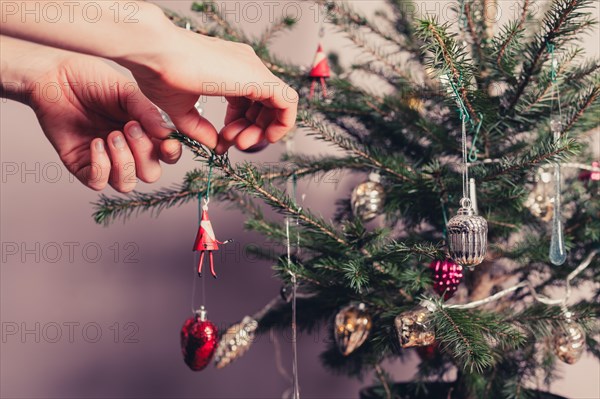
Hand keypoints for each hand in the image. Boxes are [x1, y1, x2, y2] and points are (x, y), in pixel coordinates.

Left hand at [29, 54, 181, 191]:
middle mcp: (128, 149)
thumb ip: (148, 112)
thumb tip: (167, 134)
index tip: (166, 143)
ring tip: (111, 136)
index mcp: (144, 132)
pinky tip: (95, 143)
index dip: (171, 154)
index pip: (167, 155)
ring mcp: (105, 159)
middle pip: (150, 174)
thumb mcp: (126, 91)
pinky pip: (98, 182)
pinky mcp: (81, 165)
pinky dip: (101, 166)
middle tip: (129, 128)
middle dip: (143, 154)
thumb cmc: (90, 79)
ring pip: (126, 184)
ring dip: (123, 162)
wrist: (54, 77)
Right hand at [125, 25, 298, 153]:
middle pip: (264, 106)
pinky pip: (289, 103)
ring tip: (239, 141)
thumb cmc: (160, 71)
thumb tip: (214, 145)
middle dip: (252, 131)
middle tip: (233, 142)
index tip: (222, 139)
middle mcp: (245, 67)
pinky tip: (264, 137)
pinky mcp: (260, 77)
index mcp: (229, 70)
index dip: (239, 125)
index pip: (247, 102)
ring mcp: (254, 69)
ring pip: (278, 106)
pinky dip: (281, 124)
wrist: (155, 52)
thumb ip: (199, 128)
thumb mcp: (181, 109)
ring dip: (263, 131)